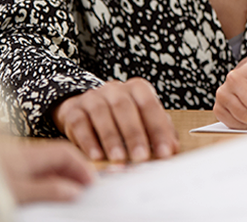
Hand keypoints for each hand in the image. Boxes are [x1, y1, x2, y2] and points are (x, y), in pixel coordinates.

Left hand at [0, 138, 94, 202]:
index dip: (82, 166)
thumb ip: (48, 190)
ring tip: (70, 190)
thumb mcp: (19, 190)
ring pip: (47, 161)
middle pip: (59, 155)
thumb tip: (74, 192)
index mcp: (32, 154)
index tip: (91, 181)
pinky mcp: (7, 163)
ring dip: (61, 174)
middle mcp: (26, 152)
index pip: (66, 153)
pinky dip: (47, 176)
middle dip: (75, 169)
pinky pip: (35, 167)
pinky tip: (48, 187)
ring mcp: (15, 157)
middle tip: (85, 186)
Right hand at [53, 77, 178, 162]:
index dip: (158, 129)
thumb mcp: (142, 119)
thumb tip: (172, 148)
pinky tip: (96, 156)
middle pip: (125, 107)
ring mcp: (93, 97)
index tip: (165, 151)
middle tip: (141, 157)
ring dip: (112, 138)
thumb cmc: (121, 117)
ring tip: (119, 159)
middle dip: (134, 134)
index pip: (150, 105)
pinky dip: (88, 141)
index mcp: (137, 88)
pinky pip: (80, 124)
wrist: (86, 108)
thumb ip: (158, 131)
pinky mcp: (74, 110)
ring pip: (102, 114)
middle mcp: (115, 89)